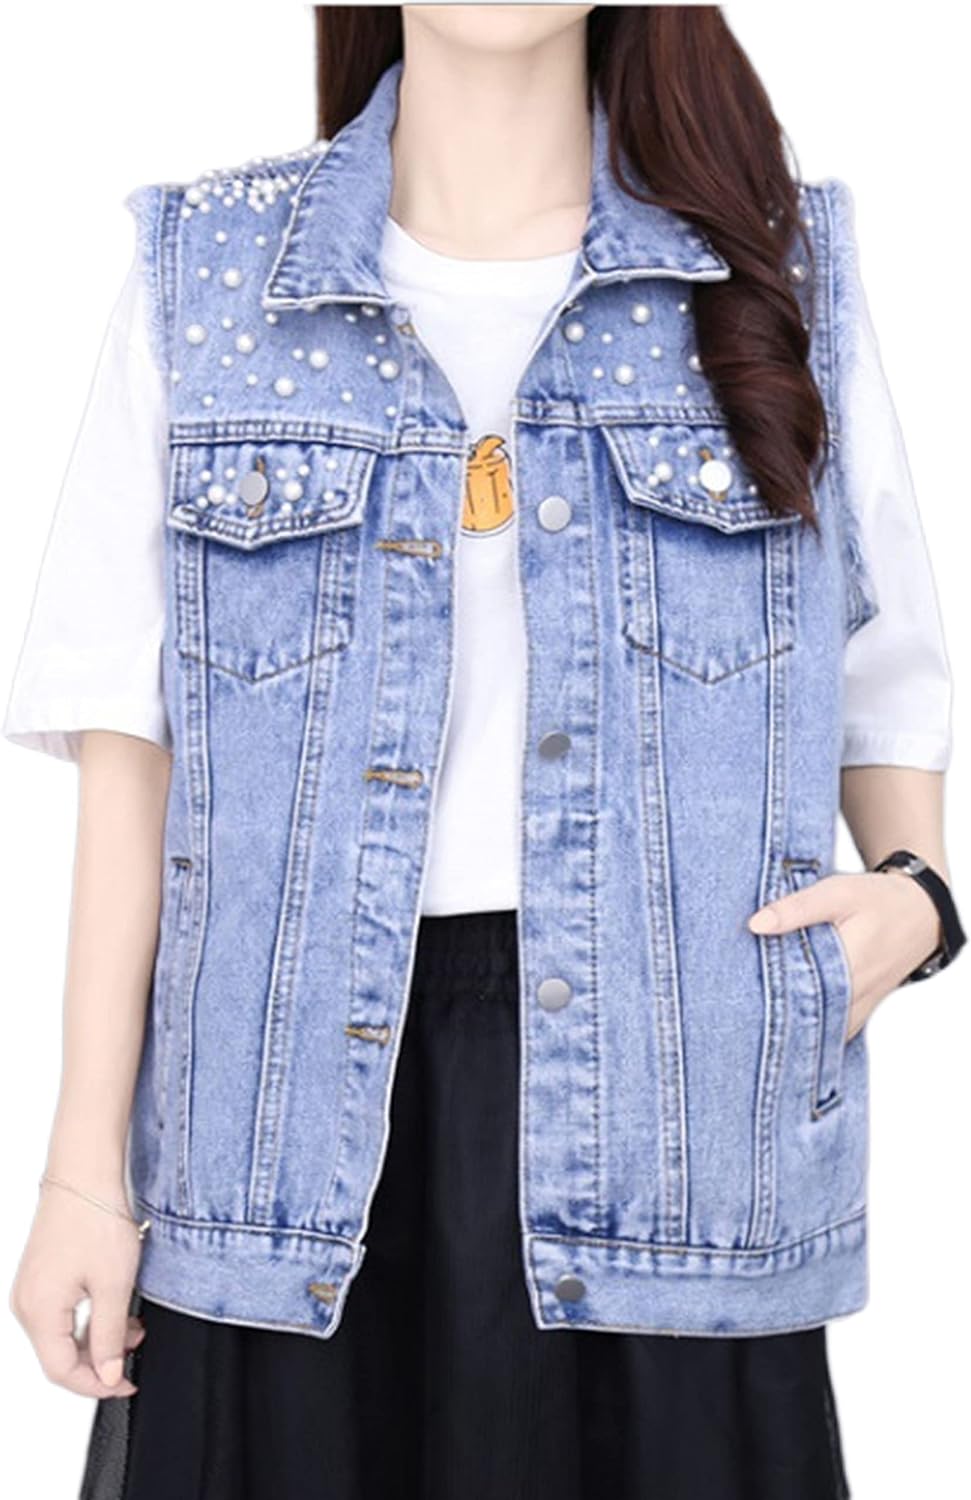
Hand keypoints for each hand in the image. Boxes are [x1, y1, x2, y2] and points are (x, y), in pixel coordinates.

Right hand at [9, 1172, 146, 1398]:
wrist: (84, 1173)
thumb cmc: (94, 1218)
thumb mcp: (113, 1284)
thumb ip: (111, 1336)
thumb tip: (109, 1375)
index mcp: (38, 1312)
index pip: (62, 1371)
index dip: (97, 1385)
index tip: (125, 1383)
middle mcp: (27, 1303)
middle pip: (60, 1355)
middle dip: (100, 1360)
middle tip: (134, 1355)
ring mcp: (31, 1288)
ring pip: (62, 1334)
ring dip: (97, 1337)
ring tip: (133, 1327)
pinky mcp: (41, 1275)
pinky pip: (61, 1312)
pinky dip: (89, 1318)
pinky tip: (115, 1308)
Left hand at [748, 870, 942, 1040]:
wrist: (921, 913)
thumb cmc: (880, 899)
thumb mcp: (838, 892)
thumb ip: (797, 909)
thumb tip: (755, 925)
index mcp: (851, 966)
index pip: (801, 993)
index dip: (766, 995)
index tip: (736, 992)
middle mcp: (857, 995)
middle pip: (806, 1016)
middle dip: (771, 1012)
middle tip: (736, 1003)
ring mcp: (861, 1007)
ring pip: (820, 1027)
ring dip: (791, 1020)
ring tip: (752, 1011)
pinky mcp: (861, 1009)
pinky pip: (832, 1026)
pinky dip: (810, 1022)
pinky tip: (783, 1014)